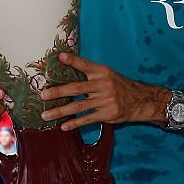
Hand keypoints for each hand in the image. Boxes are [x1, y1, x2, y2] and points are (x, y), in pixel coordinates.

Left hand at [39, 53, 159, 131]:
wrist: (139, 100)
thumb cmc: (118, 86)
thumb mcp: (107, 75)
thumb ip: (90, 74)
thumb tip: (66, 72)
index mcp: (102, 72)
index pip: (85, 65)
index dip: (72, 61)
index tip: (59, 57)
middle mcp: (104, 85)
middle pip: (77, 88)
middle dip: (58, 91)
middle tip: (43, 95)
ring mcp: (106, 100)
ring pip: (79, 106)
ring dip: (61, 111)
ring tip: (46, 115)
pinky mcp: (108, 114)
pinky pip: (88, 119)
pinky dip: (74, 123)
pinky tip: (63, 126)